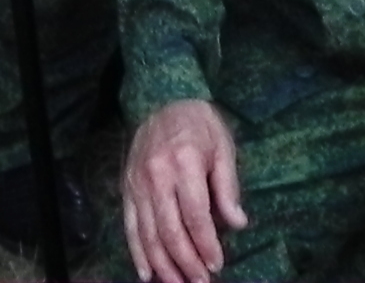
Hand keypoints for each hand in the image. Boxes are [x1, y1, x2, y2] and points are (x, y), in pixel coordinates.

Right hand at [122, 98, 246, 282]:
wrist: (161, 99)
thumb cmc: (199, 125)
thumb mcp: (223, 147)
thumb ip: (228, 186)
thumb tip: (237, 223)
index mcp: (184, 162)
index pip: (195, 214)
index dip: (206, 244)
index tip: (217, 265)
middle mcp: (156, 175)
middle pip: (170, 229)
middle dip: (186, 262)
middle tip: (200, 282)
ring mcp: (137, 183)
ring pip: (148, 233)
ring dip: (163, 265)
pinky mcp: (126, 188)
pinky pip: (130, 226)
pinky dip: (137, 252)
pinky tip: (147, 273)